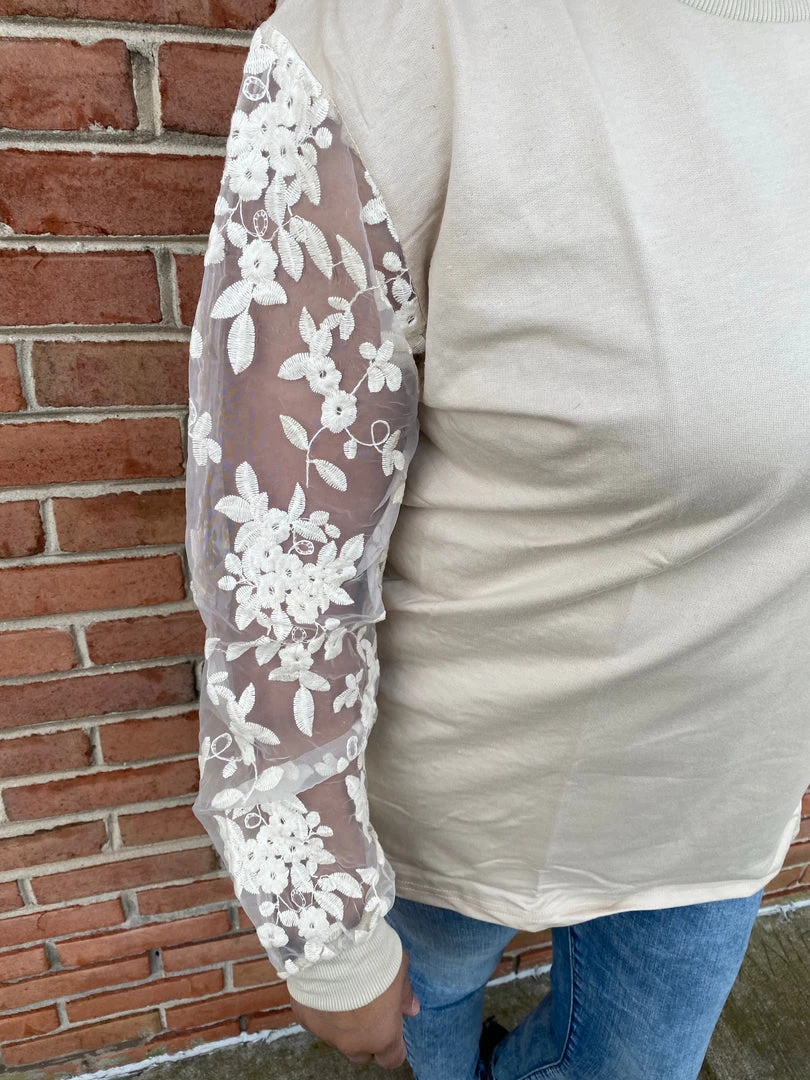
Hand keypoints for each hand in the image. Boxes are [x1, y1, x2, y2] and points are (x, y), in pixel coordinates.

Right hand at [289, 948, 420, 1068]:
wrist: (333, 944)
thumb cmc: (374, 958)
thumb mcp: (399, 970)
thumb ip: (405, 995)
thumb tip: (412, 1010)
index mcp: (382, 1036)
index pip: (391, 1059)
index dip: (394, 1045)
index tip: (393, 1027)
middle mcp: (353, 1043)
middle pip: (363, 1053)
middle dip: (368, 1038)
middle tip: (368, 1010)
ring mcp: (325, 1033)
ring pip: (337, 1038)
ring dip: (343, 1024)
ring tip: (343, 993)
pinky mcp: (304, 1018)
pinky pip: (315, 1021)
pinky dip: (320, 1010)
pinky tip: (323, 988)